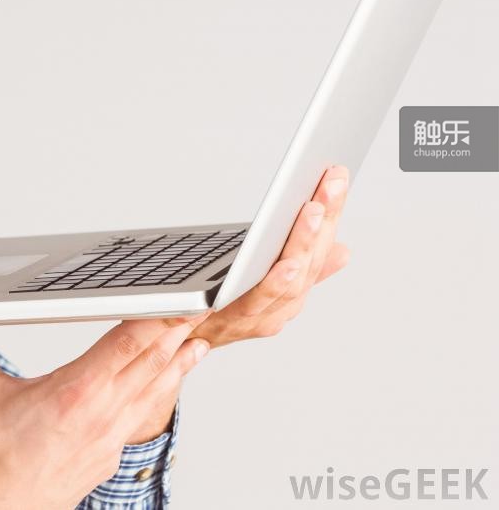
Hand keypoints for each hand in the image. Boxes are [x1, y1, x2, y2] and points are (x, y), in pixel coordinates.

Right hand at [0, 313, 210, 508]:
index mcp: (75, 391)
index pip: (126, 344)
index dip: (157, 320)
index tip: (177, 301)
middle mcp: (100, 413)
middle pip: (149, 365)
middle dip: (177, 335)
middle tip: (200, 310)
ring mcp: (109, 438)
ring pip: (153, 394)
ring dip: (178, 367)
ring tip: (199, 345)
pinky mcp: (109, 456)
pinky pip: (141, 419)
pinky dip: (160, 398)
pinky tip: (166, 388)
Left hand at [190, 165, 351, 347]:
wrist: (174, 342)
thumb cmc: (219, 308)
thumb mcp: (265, 284)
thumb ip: (303, 269)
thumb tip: (342, 250)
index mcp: (291, 293)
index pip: (318, 248)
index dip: (332, 215)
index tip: (338, 174)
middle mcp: (281, 306)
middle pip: (309, 261)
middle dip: (324, 221)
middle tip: (333, 180)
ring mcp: (259, 316)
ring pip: (291, 280)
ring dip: (304, 245)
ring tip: (314, 210)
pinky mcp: (231, 322)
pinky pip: (258, 302)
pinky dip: (277, 283)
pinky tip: (288, 262)